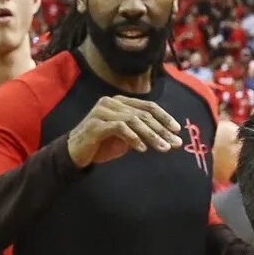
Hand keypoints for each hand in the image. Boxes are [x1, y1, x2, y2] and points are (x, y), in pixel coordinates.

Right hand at [66, 97, 183, 167]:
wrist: (76, 153)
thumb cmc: (103, 144)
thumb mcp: (127, 138)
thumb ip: (143, 134)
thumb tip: (169, 138)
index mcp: (121, 101)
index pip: (148, 106)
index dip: (164, 117)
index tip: (177, 130)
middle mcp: (112, 102)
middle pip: (143, 114)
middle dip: (162, 129)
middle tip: (175, 143)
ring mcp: (102, 111)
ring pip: (133, 120)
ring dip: (151, 135)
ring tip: (163, 148)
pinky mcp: (95, 124)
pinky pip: (119, 128)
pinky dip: (133, 138)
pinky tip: (142, 149)